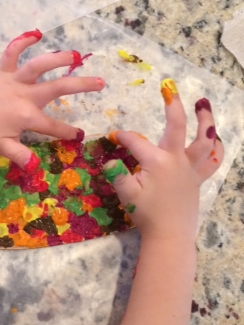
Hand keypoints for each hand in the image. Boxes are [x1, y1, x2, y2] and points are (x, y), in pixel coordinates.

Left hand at [0, 30, 104, 168]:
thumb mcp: (2, 146)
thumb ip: (21, 155)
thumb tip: (36, 168)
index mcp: (27, 117)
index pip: (53, 126)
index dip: (67, 132)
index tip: (78, 135)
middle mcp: (26, 96)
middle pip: (58, 88)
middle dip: (82, 86)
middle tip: (101, 83)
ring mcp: (15, 80)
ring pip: (40, 65)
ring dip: (58, 58)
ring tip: (75, 55)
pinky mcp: (3, 69)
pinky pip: (13, 51)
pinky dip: (22, 41)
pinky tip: (36, 34)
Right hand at [104, 80, 223, 239]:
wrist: (170, 235)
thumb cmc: (147, 215)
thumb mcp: (127, 195)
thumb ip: (118, 175)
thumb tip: (108, 161)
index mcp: (157, 162)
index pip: (136, 142)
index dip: (123, 137)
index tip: (114, 136)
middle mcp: (176, 160)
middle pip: (177, 127)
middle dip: (172, 106)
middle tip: (168, 88)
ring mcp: (190, 169)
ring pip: (204, 140)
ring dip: (205, 121)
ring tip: (204, 105)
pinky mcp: (197, 179)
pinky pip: (212, 161)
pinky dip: (216, 149)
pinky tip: (217, 139)